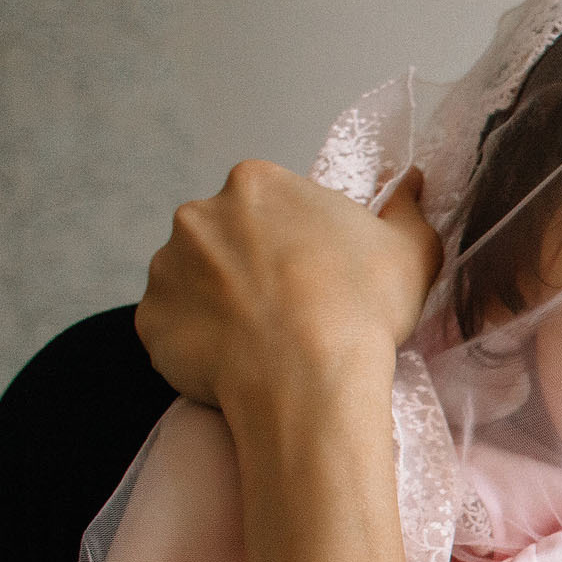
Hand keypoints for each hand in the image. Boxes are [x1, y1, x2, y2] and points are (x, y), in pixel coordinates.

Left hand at [136, 161, 442, 434]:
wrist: (309, 380)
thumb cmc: (363, 309)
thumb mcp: (411, 251)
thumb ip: (407, 209)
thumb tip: (411, 182)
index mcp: (256, 183)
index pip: (271, 205)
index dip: (297, 240)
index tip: (317, 273)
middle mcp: (198, 214)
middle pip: (225, 237)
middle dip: (250, 266)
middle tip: (291, 309)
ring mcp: (166, 267)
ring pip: (194, 281)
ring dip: (221, 302)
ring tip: (263, 340)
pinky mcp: (151, 319)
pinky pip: (174, 327)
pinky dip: (199, 343)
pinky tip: (237, 362)